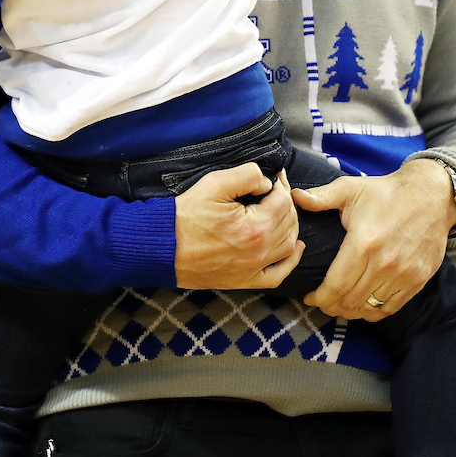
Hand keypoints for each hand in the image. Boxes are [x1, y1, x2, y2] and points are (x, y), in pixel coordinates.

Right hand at [174, 164, 303, 289]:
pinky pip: (277, 275)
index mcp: (254, 227)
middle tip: (275, 190)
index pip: (284, 202)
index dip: (282, 185)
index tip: (275, 177)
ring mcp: (252, 269)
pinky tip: (294, 248)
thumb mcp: (214, 183)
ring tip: (280, 211)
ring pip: (288, 246)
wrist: (161, 247)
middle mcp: (259, 252)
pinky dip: (290, 261)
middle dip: (286, 203)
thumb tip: (267, 182)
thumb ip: (247, 176)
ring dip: (290, 226)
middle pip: (290, 223)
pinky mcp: (243, 280)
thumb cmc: (185, 215)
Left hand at [293, 158, 455, 320]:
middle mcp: (384, 263)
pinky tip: (363, 307)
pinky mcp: (418, 280)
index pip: (336, 286)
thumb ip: (321, 197)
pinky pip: (391, 307)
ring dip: (350, 311)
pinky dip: (373, 312)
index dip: (319, 298)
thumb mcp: (350, 188)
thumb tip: (294, 197)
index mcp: (363, 243)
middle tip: (322, 302)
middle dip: (331, 306)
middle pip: (350, 301)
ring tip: (339, 305)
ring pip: (369, 308)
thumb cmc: (386, 192)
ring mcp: (404, 274)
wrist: (431, 195)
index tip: (309, 297)